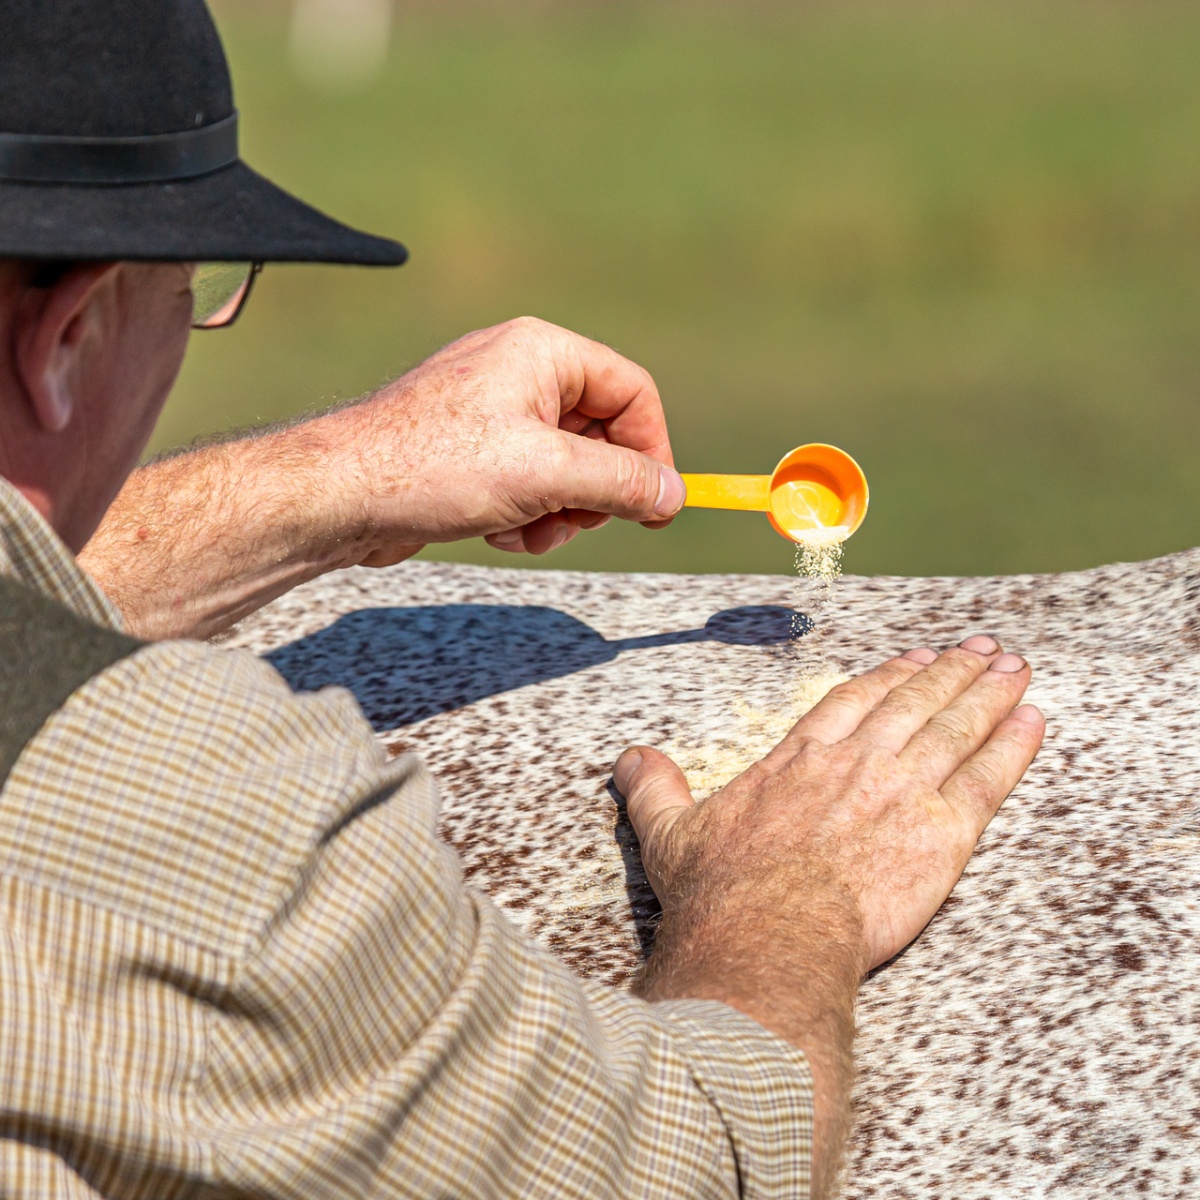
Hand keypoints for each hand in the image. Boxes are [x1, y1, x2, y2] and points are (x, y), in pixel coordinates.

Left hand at [331, 316, 685, 563]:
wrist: (339, 497)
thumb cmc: (432, 465)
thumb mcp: (547, 473)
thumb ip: (622, 482)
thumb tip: (672, 495)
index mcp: (543, 352)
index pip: (632, 392)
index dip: (653, 451)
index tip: (659, 504)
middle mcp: (520, 373)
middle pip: (602, 435)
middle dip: (594, 490)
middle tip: (577, 520)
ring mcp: (493, 413)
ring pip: (566, 469)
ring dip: (558, 511)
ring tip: (525, 527)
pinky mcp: (471, 452)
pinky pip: (529, 484)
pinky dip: (525, 515)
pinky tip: (495, 529)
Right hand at [618, 636, 1043, 973]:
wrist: (765, 938)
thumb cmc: (718, 893)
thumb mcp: (671, 832)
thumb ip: (652, 787)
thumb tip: (626, 758)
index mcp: (799, 759)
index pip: (855, 701)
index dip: (888, 677)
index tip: (915, 659)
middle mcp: (855, 763)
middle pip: (914, 703)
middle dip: (952, 672)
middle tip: (983, 648)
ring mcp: (900, 792)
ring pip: (954, 728)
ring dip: (988, 692)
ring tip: (1014, 665)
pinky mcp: (939, 834)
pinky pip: (986, 779)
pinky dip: (1013, 747)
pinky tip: (1033, 720)